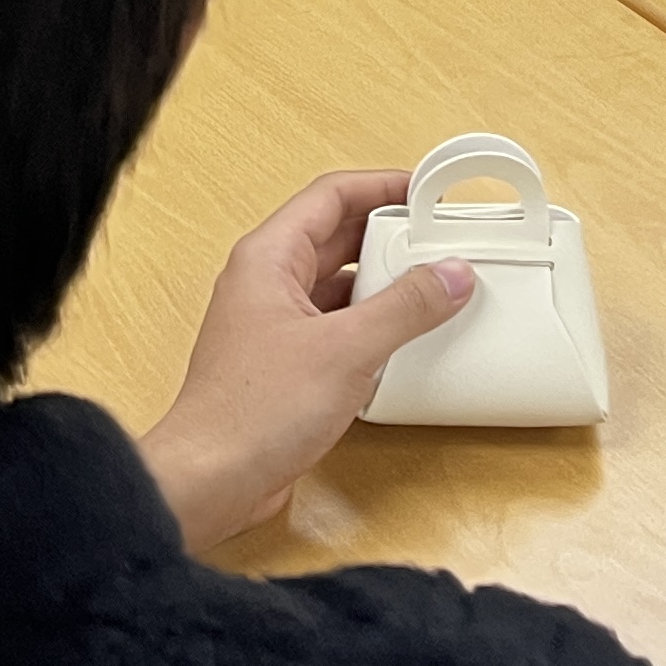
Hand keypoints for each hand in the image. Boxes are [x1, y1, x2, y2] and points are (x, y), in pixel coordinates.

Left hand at [135, 172, 473, 551]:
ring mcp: (274, 325)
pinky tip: (403, 342)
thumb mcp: (347, 350)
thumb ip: (405, 308)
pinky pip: (336, 327)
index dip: (382, 186)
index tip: (428, 191)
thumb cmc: (255, 410)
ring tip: (432, 288)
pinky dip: (370, 327)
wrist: (214, 479)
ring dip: (382, 284)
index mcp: (269, 258)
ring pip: (337, 285)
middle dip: (389, 236)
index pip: (331, 196)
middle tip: (439, 240)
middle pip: (336, 238)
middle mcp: (267, 284)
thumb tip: (451, 274)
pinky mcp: (285, 366)